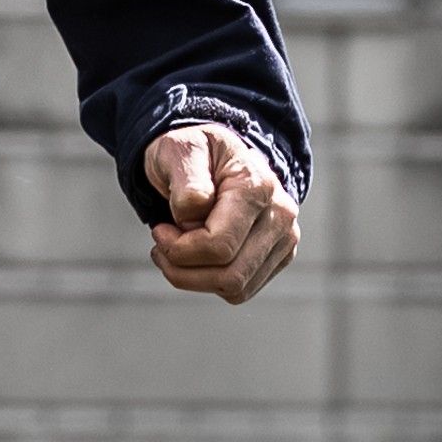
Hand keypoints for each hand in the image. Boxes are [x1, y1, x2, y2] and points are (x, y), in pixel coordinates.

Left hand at [143, 123, 299, 307]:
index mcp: (257, 186)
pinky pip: (241, 290)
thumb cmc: (193, 152)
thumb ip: (187, 182)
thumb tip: (193, 217)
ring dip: (193, 278)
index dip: (178, 248)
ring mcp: (284, 237)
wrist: (214, 156)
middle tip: (161, 244)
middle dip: (183, 268)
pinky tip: (195, 258)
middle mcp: (280, 214)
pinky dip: (210, 282)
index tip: (158, 229)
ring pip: (236, 288)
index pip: (219, 244)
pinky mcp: (279, 256)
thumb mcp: (180, 150)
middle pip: (230, 274)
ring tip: (175, 252)